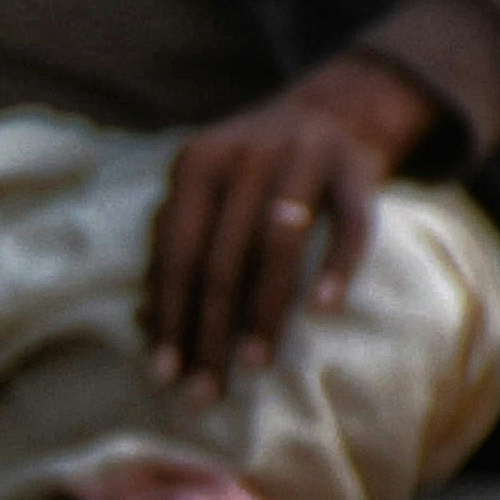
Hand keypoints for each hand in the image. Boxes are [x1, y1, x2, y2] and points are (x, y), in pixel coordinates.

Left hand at [141, 57, 439, 404]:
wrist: (331, 109)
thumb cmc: (251, 174)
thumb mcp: (204, 194)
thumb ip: (176, 246)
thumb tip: (145, 322)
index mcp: (197, 163)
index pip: (176, 253)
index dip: (169, 315)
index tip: (163, 373)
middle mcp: (246, 156)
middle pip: (221, 257)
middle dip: (209, 330)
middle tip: (205, 390)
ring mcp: (304, 158)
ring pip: (278, 244)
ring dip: (264, 310)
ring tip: (254, 363)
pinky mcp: (355, 169)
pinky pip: (349, 224)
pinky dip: (337, 267)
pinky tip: (324, 310)